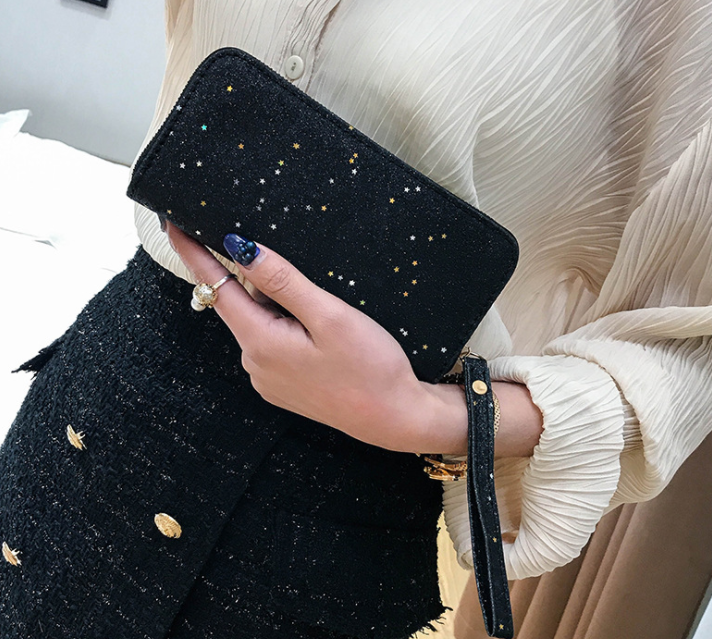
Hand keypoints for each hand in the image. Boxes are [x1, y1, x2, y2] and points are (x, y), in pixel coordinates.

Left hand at [165, 222, 467, 452]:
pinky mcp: (283, 386)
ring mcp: (267, 378)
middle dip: (259, 282)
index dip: (193, 254)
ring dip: (278, 307)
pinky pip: (271, 343)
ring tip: (325, 319)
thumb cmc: (370, 367)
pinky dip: (285, 327)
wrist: (395, 418)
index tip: (173, 224)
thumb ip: (282, 281)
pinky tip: (320, 336)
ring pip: (259, 323)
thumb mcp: (329, 315)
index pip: (215, 288)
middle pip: (242, 304)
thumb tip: (241, 249)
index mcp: (261, 342)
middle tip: (300, 280)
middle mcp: (255, 363)